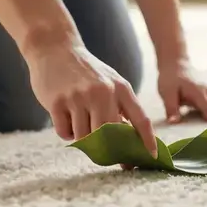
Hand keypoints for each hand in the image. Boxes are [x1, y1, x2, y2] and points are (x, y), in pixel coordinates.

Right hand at [27, 42, 155, 155]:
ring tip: (78, 120)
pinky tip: (65, 117)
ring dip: (82, 137)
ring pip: (85, 138)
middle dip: (107, 149)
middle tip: (103, 153)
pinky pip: (65, 133)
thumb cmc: (86, 72)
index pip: (140, 119)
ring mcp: (79, 97)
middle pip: (109, 137)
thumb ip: (121, 108)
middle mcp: (102, 92)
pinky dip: (66, 132)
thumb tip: (131, 142)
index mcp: (120, 88)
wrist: (54, 49)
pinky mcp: (57, 102)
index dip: (147, 141)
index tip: (151, 157)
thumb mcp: (110, 83)